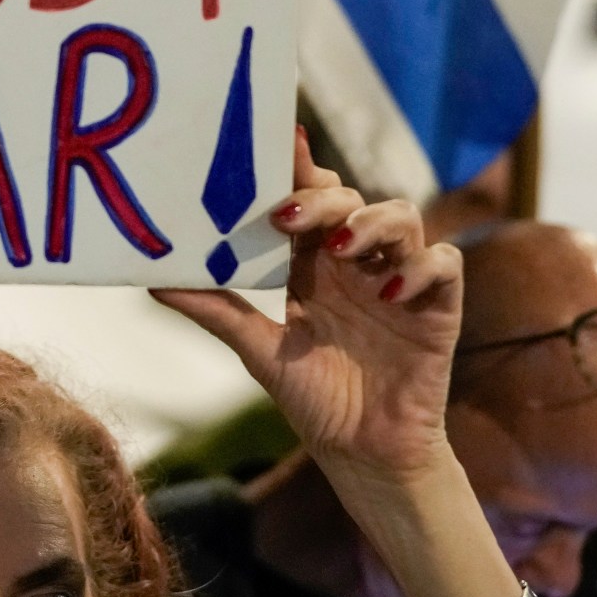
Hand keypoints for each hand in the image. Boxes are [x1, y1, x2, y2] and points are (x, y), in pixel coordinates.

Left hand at [155, 129, 462, 490]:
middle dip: (323, 199)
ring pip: (403, 216)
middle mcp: (358, 263)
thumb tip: (152, 282)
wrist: (363, 455)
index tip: (278, 142)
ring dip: (372, 222)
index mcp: (314, 265)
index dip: (298, 169)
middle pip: (351, 199)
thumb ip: (215, 311)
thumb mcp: (258, 352)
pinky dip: (421, 266)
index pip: (309, 201)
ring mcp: (400, 279)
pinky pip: (445, 263)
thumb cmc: (316, 400)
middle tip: (290, 217)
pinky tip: (392, 290)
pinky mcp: (438, 307)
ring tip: (343, 247)